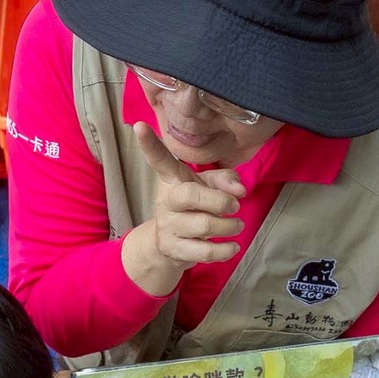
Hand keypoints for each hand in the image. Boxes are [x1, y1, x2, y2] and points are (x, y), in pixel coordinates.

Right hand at [119, 123, 245, 296]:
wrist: (169, 246)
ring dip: (229, 226)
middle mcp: (166, 201)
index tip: (139, 126)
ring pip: (204, 225)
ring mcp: (168, 227)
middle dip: (220, 200)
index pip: (160, 160)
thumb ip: (224, 180)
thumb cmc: (193, 208)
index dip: (150, 144)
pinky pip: (204, 252)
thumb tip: (239, 189)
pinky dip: (225, 250)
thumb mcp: (206, 187)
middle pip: (190, 194)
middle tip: (235, 206)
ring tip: (236, 225)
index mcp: (172, 179)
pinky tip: (232, 246)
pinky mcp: (174, 250)